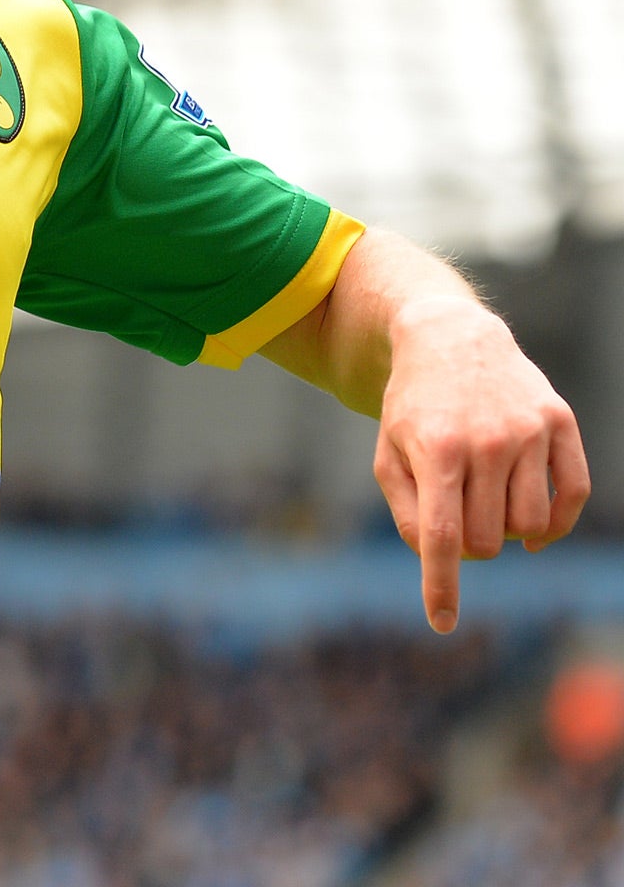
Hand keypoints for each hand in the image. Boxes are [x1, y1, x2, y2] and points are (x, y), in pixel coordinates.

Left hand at [373, 296, 588, 633]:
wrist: (450, 340)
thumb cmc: (414, 408)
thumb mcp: (389, 452)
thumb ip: (408, 509)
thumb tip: (436, 558)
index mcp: (437, 449)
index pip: (443, 535)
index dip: (442, 585)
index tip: (442, 623)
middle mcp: (488, 441)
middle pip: (487, 537)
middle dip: (470, 543)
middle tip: (457, 515)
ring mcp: (529, 430)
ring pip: (531, 524)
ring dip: (509, 532)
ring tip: (486, 505)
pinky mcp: (561, 422)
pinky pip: (574, 495)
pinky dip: (557, 523)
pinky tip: (535, 528)